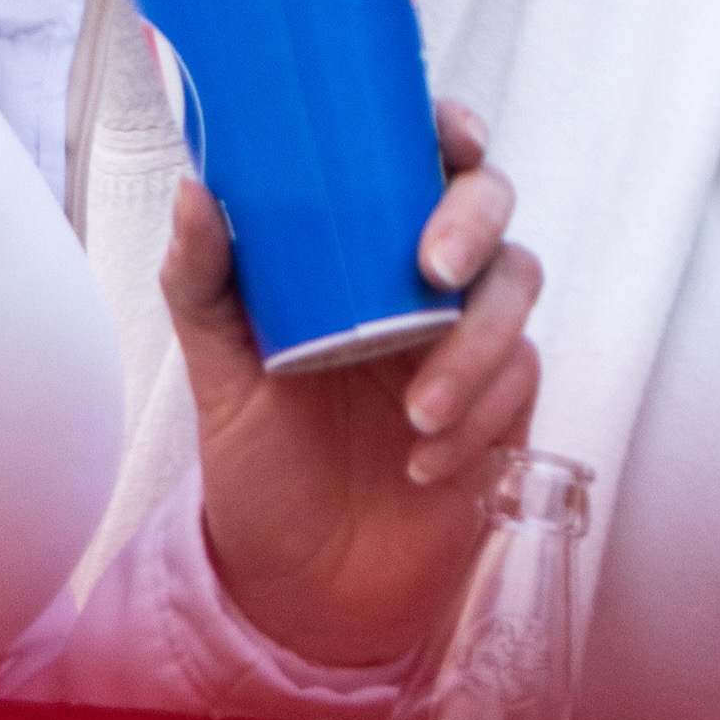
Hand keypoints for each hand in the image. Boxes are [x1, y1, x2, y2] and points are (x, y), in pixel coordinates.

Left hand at [171, 102, 545, 673]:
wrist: (304, 588)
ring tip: (418, 412)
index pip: (421, 165)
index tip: (450, 136)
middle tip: (435, 269)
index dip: (451, 132)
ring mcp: (470, 341)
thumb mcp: (217, 375)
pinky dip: (478, 415)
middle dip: (475, 224)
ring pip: (518, 288)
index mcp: (362, 254)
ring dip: (477, 346)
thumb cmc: (262, 467)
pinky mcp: (506, 404)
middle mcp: (424, 284)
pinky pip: (522, 378)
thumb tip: (196, 190)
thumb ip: (203, 282)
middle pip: (490, 208)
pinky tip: (425, 461)